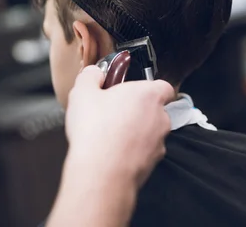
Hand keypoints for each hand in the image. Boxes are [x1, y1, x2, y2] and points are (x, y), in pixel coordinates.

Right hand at [64, 66, 173, 186]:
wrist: (102, 172)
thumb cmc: (95, 130)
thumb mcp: (82, 92)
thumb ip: (90, 76)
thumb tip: (94, 73)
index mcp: (148, 95)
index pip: (163, 86)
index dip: (147, 87)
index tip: (130, 89)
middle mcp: (160, 117)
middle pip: (154, 109)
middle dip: (136, 110)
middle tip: (112, 111)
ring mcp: (158, 142)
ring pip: (149, 131)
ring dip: (134, 131)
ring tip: (108, 134)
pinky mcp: (152, 163)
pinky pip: (143, 151)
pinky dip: (131, 150)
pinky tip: (111, 151)